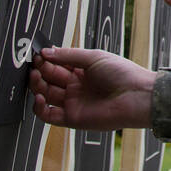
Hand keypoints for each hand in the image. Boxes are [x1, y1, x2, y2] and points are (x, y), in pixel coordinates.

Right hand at [29, 47, 155, 131]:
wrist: (136, 96)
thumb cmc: (122, 73)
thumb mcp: (93, 57)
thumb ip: (68, 55)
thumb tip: (46, 52)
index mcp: (82, 71)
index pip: (57, 65)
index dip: (47, 59)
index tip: (38, 53)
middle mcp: (76, 87)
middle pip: (49, 79)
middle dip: (40, 71)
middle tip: (35, 64)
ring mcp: (73, 103)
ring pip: (46, 95)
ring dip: (37, 86)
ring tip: (35, 76)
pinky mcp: (72, 118)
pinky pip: (49, 116)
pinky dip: (39, 108)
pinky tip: (40, 96)